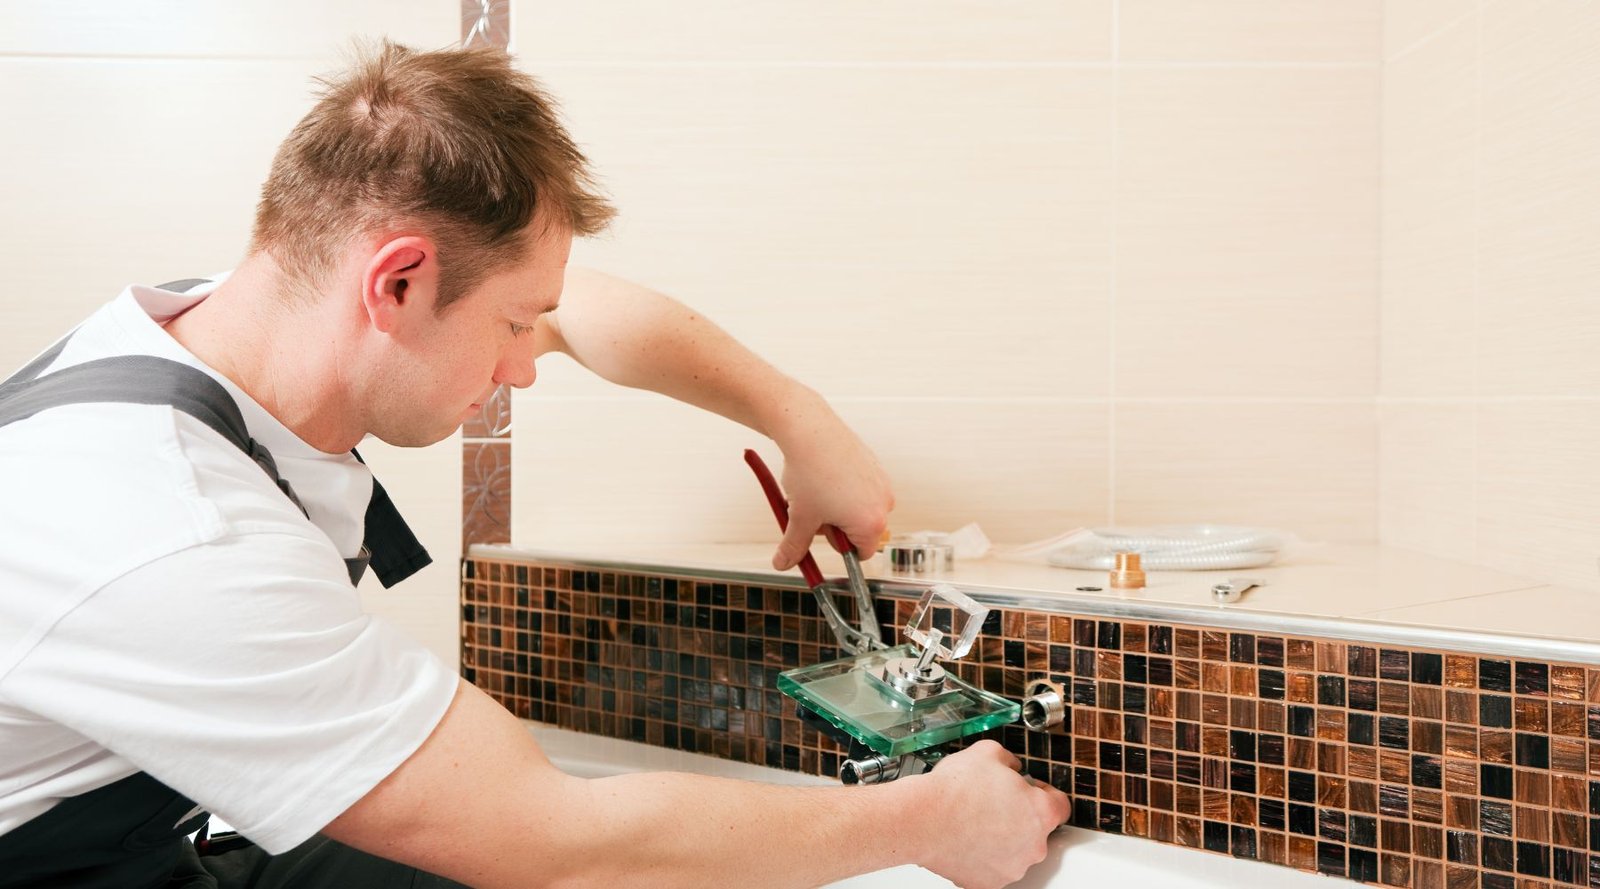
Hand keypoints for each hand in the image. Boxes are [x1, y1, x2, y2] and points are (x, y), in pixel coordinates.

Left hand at [770, 406, 893, 570]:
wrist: (810, 430)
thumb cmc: (810, 472)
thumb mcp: (799, 517)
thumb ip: (794, 547)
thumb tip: (784, 563)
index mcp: (870, 523)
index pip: (859, 554)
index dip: (835, 547)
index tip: (818, 535)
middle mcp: (883, 504)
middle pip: (859, 530)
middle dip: (833, 525)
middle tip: (811, 510)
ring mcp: (881, 482)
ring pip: (858, 508)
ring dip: (837, 507)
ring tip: (815, 489)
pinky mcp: (874, 465)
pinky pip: (860, 487)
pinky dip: (843, 487)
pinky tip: (824, 474)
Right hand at [911, 741, 1069, 888]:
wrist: (923, 819)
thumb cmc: (955, 789)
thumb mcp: (989, 753)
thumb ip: (1010, 761)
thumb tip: (1010, 767)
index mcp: (1041, 813)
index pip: (1060, 805)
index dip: (1045, 793)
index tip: (1031, 790)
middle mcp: (1033, 846)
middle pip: (1036, 830)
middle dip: (1020, 816)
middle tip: (994, 802)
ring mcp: (1011, 868)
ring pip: (1015, 851)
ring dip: (1002, 838)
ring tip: (976, 820)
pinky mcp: (988, 883)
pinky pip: (992, 867)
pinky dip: (982, 856)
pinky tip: (966, 838)